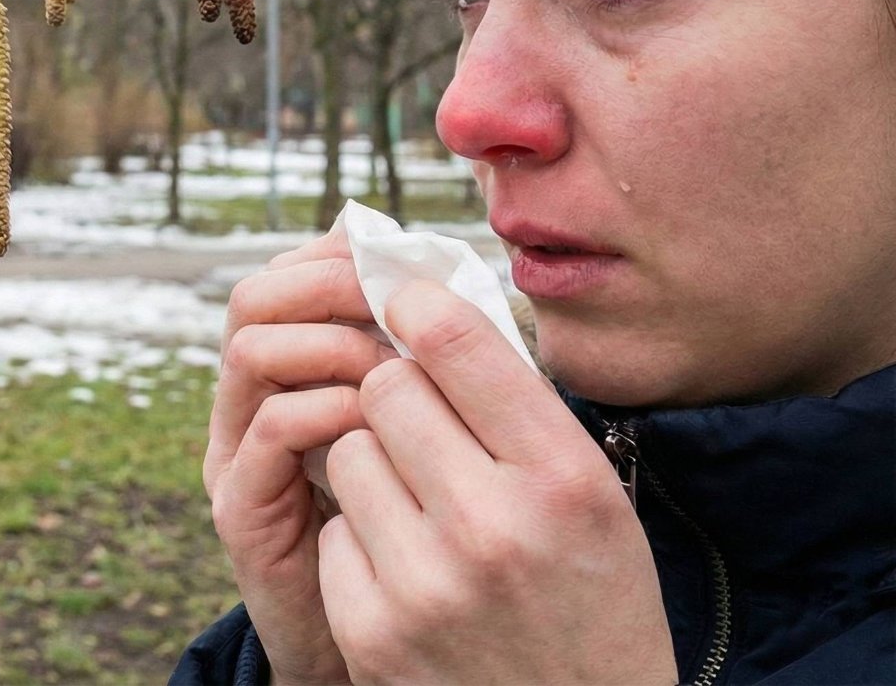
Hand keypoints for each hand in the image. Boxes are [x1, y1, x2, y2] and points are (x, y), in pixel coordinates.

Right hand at [206, 228, 397, 684]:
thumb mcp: (436, 434)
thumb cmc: (432, 537)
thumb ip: (431, 366)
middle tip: (394, 294)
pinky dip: (328, 406)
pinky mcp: (242, 508)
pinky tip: (379, 421)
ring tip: (391, 365)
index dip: (338, 252)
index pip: (291, 274)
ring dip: (331, 340)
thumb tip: (455, 275)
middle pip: (256, 297)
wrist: (402, 652)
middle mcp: (251, 402)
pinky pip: (271, 427)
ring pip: (253, 347)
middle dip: (328, 281)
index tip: (403, 251)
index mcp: (293, 374)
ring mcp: (238, 452)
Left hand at [317, 279, 675, 684]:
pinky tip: (405, 573)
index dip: (418, 307)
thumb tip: (433, 305)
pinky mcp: (370, 629)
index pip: (459, 344)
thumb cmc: (592, 605)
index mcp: (564, 482)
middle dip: (394, 395)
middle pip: (384, 389)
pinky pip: (332, 530)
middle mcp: (494, 527)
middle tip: (421, 425)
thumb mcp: (597, 504)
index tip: (403, 300)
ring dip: (372, 465)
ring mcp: (425, 584)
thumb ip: (522, 413)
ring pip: (346, 452)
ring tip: (421, 508)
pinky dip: (357, 541)